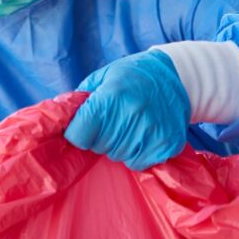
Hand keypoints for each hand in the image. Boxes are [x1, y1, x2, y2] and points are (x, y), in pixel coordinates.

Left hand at [64, 50, 190, 170]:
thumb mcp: (103, 77)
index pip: (78, 135)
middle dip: (100, 138)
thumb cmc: (134, 76)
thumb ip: (81, 100)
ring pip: (118, 156)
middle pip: (98, 147)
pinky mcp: (166, 145)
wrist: (178, 78)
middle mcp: (131, 116)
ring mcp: (151, 132)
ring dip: (119, 146)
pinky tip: (143, 136)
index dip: (78, 132)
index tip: (86, 125)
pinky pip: (138, 163)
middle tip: (114, 122)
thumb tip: (60, 121)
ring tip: (130, 127)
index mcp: (111, 98)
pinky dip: (137, 153)